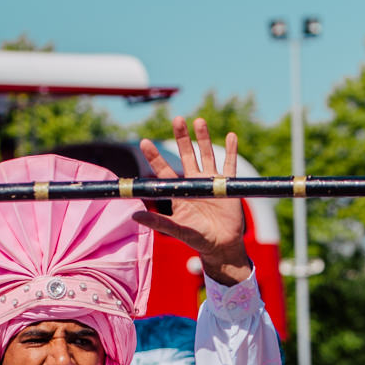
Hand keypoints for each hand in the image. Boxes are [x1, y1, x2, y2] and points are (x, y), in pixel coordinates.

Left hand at [132, 117, 249, 284]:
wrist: (221, 245)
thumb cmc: (197, 239)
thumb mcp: (176, 229)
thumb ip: (157, 222)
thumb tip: (134, 215)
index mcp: (180, 191)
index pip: (164, 170)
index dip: (154, 156)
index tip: (144, 141)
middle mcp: (194, 182)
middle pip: (187, 155)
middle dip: (182, 138)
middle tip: (177, 119)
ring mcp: (211, 182)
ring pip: (207, 155)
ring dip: (203, 138)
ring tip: (198, 121)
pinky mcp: (228, 185)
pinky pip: (230, 165)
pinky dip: (231, 151)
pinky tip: (231, 136)